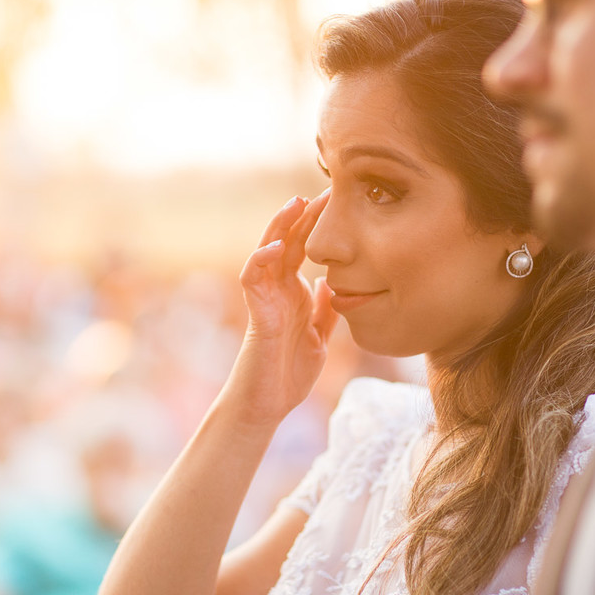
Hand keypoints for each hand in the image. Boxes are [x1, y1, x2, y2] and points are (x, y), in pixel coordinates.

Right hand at [225, 190, 335, 424]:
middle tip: (326, 189)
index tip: (341, 202)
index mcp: (295, 292)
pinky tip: (275, 246)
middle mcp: (279, 289)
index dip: (319, 225)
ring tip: (296, 203)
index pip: (305, 249)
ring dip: (279, 226)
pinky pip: (253, 280)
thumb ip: (326, 309)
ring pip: (267, 251)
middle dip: (304, 215)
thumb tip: (334, 283)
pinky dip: (261, 260)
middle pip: (288, 242)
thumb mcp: (320, 336)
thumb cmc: (290, 373)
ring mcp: (266, 298)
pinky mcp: (256, 313)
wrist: (268, 404)